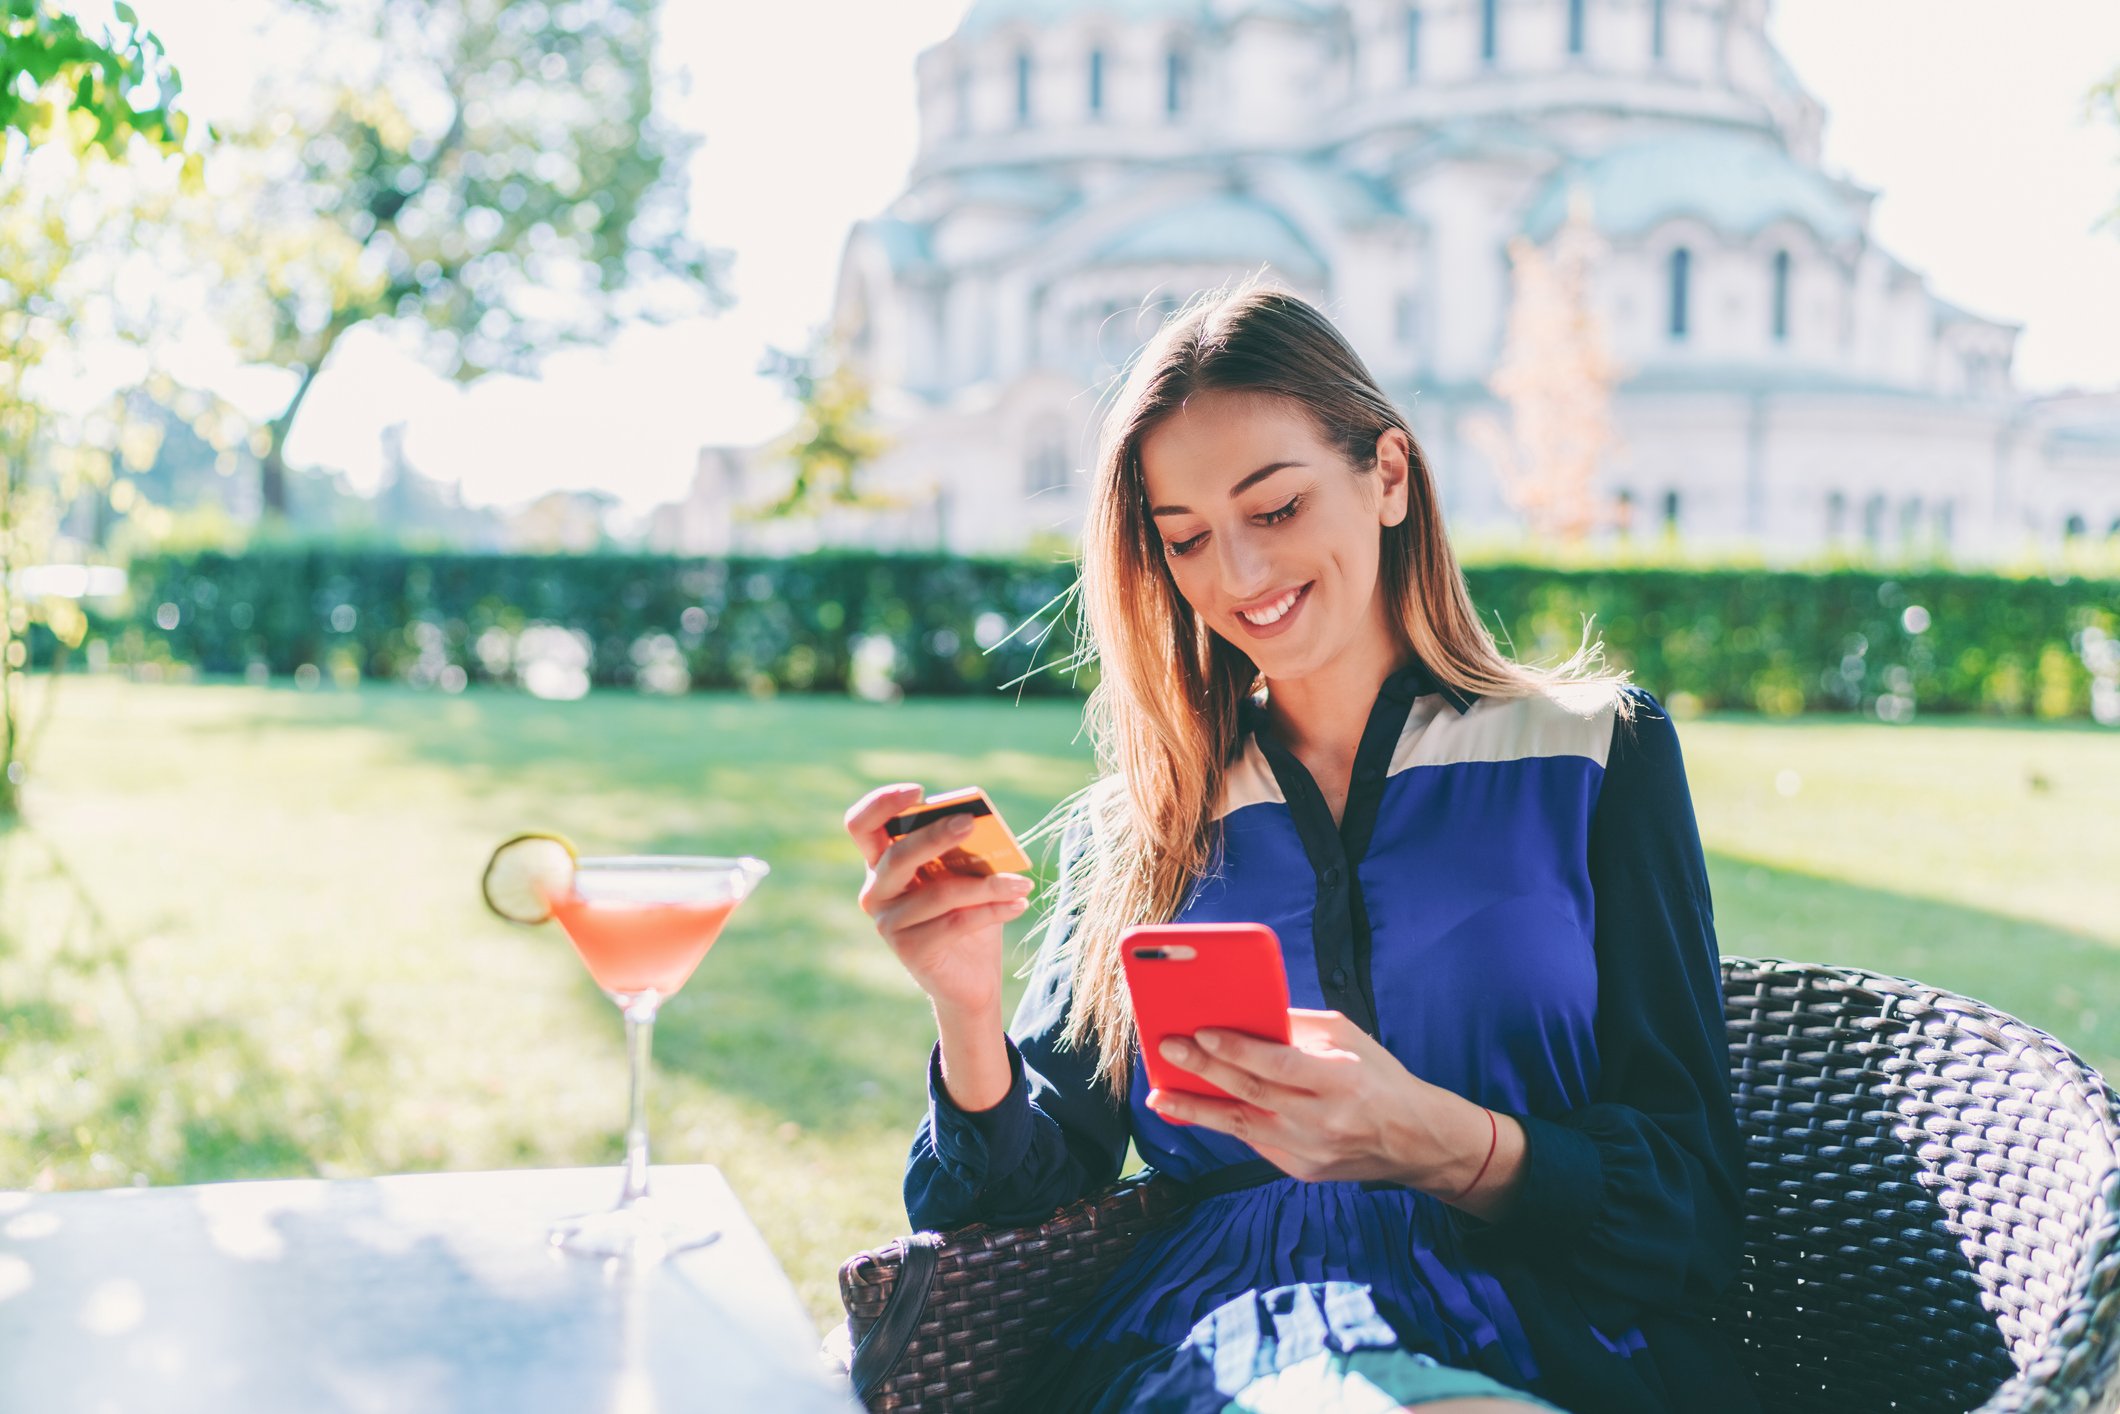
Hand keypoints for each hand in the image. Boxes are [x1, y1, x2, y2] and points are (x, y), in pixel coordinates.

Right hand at [845, 783, 1034, 1017]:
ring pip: (939, 893)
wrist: (972, 976)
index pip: (861, 825)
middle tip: (971, 822)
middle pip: (897, 856)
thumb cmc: (967, 913)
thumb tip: (977, 822)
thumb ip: (962, 850)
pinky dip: (993, 910)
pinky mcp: (909, 950)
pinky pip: (955, 923)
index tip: (918, 792)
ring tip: (1021, 882)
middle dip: (935, 835)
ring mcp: (888, 923)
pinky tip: (1019, 903)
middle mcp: (876, 891)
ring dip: (988, 884)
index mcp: (882, 863)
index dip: (881, 804)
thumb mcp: (965, 874)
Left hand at [1145, 1009, 1458, 1188]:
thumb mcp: (1349, 1038)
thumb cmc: (1378, 1076)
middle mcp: (1325, 1120)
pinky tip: (1195, 1109)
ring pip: (1242, 1127)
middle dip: (1204, 1070)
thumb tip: (1245, 1014)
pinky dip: (1224, 1124)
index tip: (1202, 1033)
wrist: (1414, 1140)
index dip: (1239, 1050)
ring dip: (1196, 1108)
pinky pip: (1255, 1142)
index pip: (1281, 1065)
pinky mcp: (1302, 1171)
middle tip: (1169, 1049)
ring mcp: (1311, 1151)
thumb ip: (1298, 1027)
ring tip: (1160, 1094)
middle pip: (1253, 1093)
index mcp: (1342, 1079)